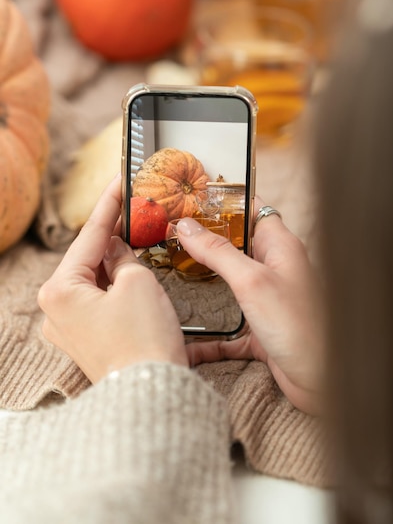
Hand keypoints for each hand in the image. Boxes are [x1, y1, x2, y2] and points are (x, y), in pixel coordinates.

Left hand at [38, 175, 186, 382]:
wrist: (152, 394)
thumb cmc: (143, 341)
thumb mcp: (137, 283)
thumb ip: (123, 256)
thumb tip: (115, 248)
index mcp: (59, 291)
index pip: (89, 236)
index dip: (109, 206)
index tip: (119, 182)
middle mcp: (56, 310)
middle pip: (88, 258)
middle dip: (112, 234)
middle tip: (134, 207)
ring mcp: (69, 327)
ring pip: (94, 279)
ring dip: (115, 259)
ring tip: (137, 234)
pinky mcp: (87, 338)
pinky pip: (99, 299)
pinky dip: (116, 283)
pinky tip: (132, 269)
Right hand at [176, 201, 324, 414]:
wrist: (324, 381)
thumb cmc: (299, 326)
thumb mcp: (252, 281)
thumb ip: (218, 252)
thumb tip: (186, 225)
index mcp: (280, 247)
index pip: (252, 210)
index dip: (225, 201)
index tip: (193, 198)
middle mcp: (275, 269)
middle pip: (236, 245)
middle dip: (206, 240)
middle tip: (171, 234)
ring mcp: (267, 299)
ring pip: (230, 283)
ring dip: (204, 281)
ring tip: (171, 272)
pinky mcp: (261, 330)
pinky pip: (228, 328)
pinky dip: (208, 334)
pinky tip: (187, 341)